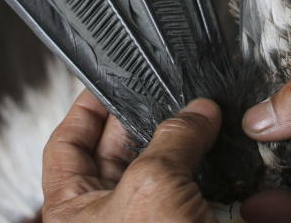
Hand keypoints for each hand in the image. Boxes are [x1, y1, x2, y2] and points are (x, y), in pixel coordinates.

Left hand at [42, 90, 220, 221]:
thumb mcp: (153, 187)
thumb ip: (172, 139)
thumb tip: (197, 111)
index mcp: (71, 210)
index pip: (66, 145)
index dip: (86, 109)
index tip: (109, 80)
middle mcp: (106, 217)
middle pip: (117, 153)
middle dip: (145, 120)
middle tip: (168, 92)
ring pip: (162, 171)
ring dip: (182, 145)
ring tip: (201, 116)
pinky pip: (194, 194)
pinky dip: (208, 173)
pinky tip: (224, 154)